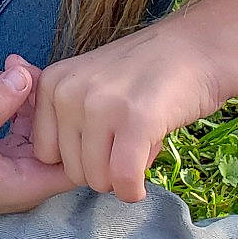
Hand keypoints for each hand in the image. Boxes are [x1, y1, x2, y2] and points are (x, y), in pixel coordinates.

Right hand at [0, 56, 78, 221]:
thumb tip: (28, 73)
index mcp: (27, 185)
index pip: (74, 159)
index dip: (75, 125)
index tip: (59, 89)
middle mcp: (23, 179)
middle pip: (53, 136)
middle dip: (42, 97)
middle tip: (21, 63)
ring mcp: (7, 168)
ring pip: (31, 126)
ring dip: (20, 95)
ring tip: (4, 63)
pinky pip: (10, 125)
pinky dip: (4, 102)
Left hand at [31, 25, 226, 202]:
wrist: (195, 48)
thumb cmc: (143, 74)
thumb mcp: (88, 80)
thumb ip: (62, 111)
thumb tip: (42, 156)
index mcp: (52, 83)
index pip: (46, 155)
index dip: (79, 157)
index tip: (105, 138)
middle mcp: (69, 93)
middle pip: (72, 171)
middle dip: (102, 169)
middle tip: (128, 141)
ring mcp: (101, 106)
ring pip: (97, 180)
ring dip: (122, 177)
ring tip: (140, 144)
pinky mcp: (136, 121)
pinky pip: (124, 179)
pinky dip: (134, 190)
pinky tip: (143, 180)